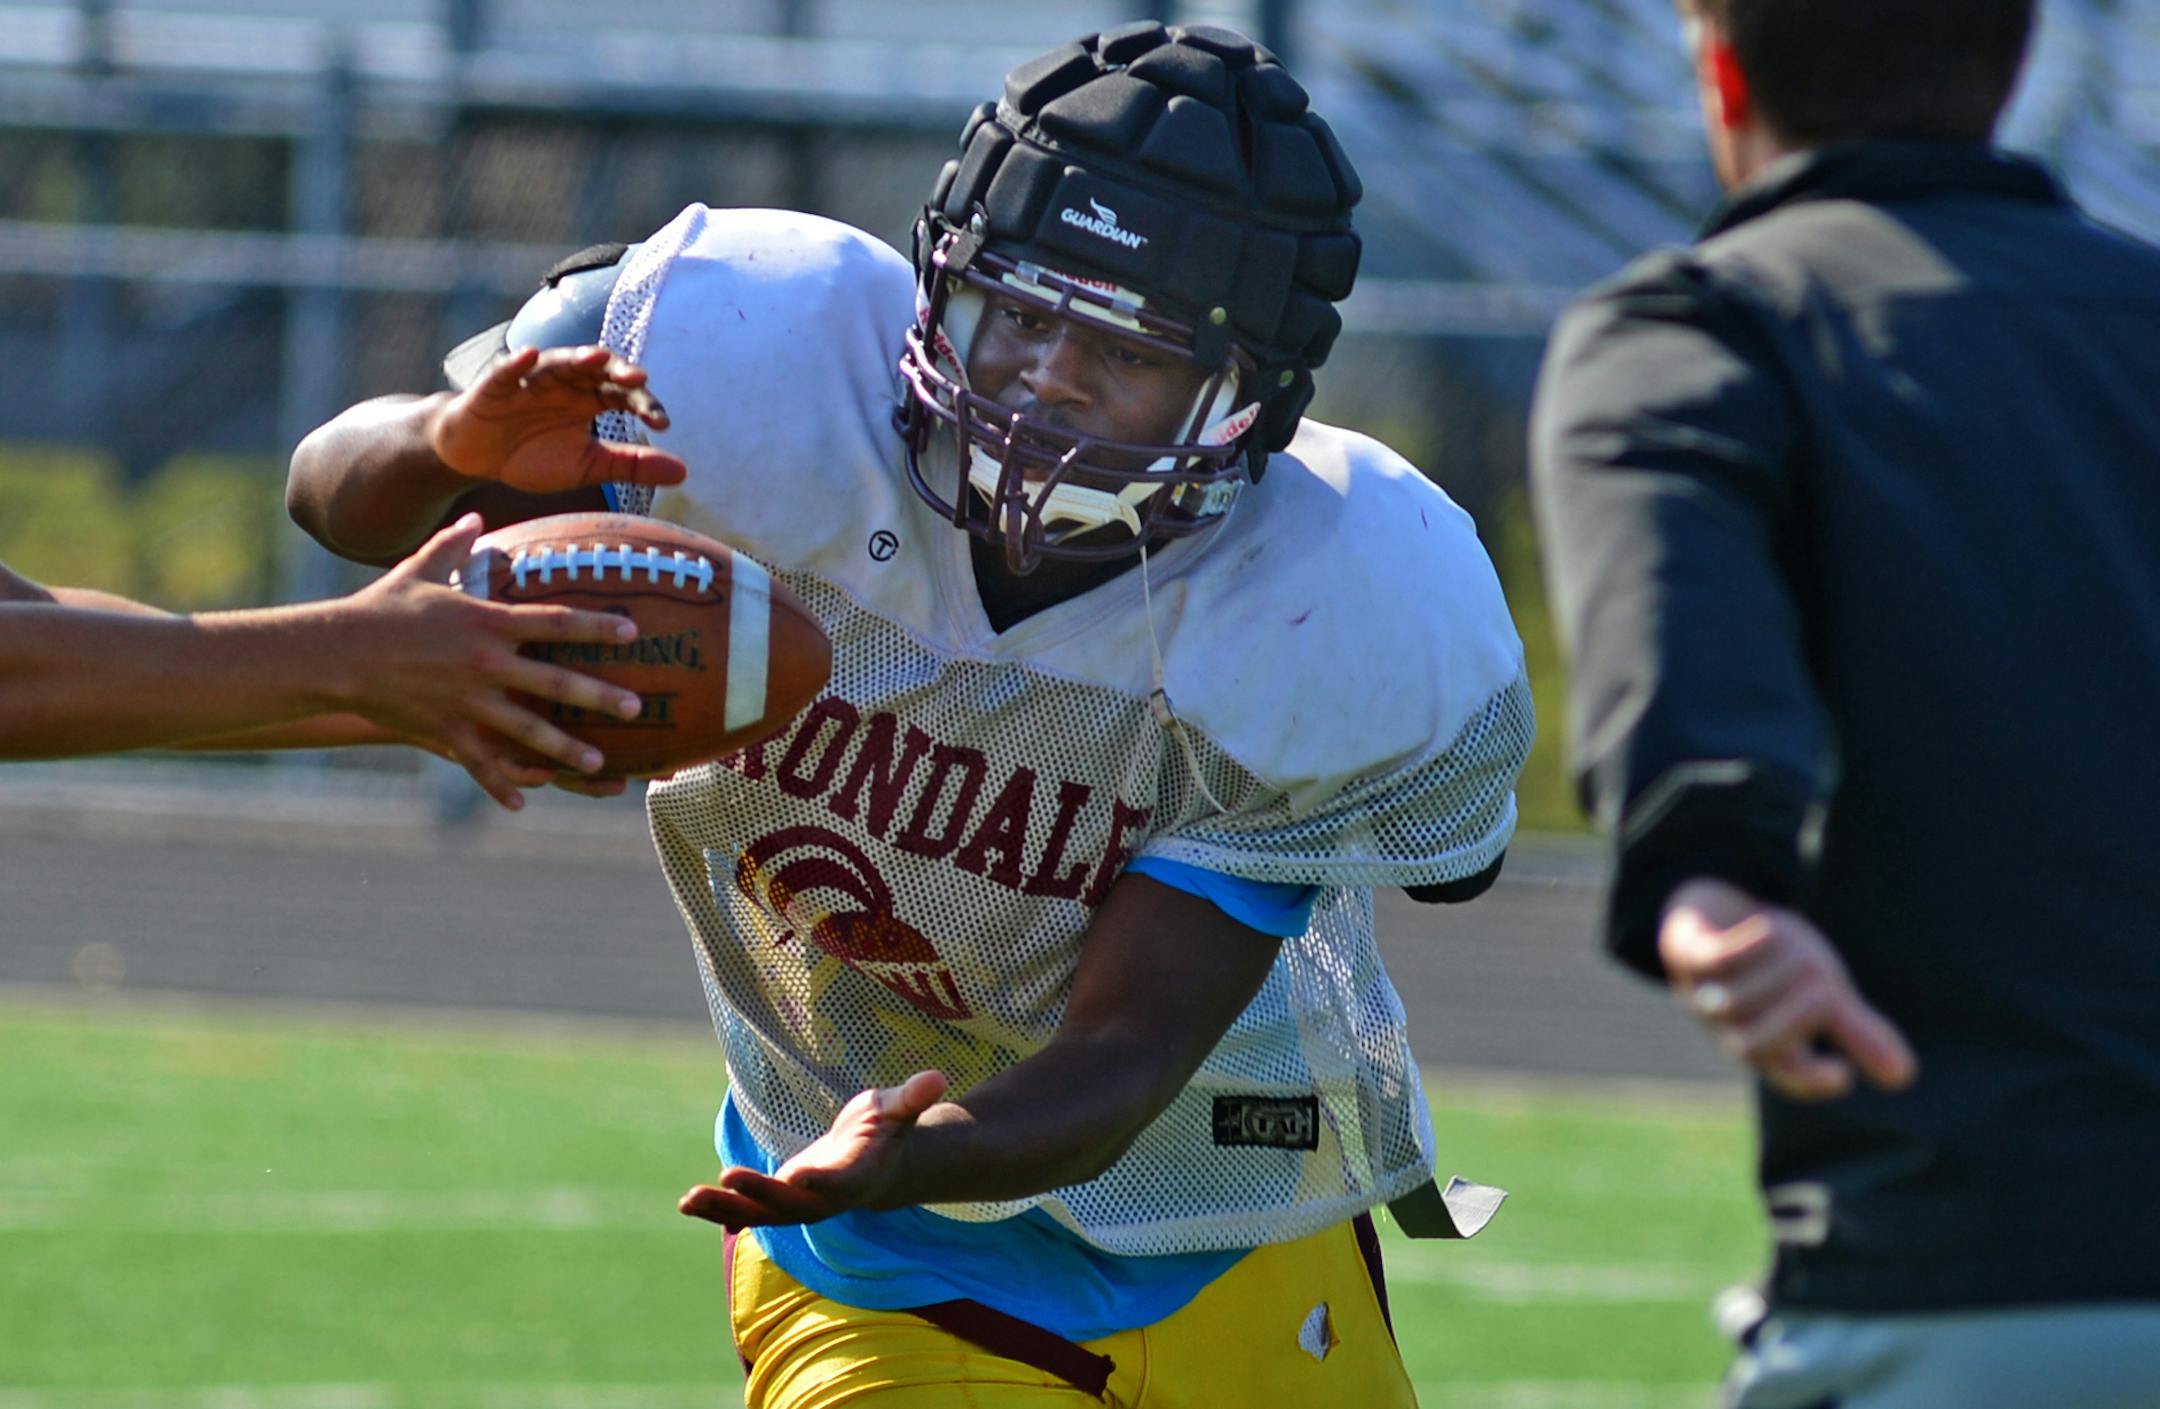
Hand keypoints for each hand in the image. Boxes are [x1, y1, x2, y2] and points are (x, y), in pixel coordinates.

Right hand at [327, 513, 647, 808]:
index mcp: (486, 622)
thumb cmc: (381, 608)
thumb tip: (473, 515)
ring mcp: (467, 700)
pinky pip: (479, 762)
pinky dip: (500, 784)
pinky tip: (523, 803)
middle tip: (636, 705)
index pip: (556, 621)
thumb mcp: (420, 570)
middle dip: (599, 694)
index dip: (597, 625)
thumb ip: (454, 546)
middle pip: (555, 680)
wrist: (335, 652)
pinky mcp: (444, 729)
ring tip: (598, 762)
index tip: (632, 631)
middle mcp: (485, 663)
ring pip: (527, 729)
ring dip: (565, 748)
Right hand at [429, 345, 687, 494]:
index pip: (623, 395)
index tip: (663, 423)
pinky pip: (506, 371)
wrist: (477, 457)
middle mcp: (564, 384)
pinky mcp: (494, 386)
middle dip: (617, 372)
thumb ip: (631, 465)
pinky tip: (528, 355)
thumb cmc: (533, 455)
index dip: (644, 404)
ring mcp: (529, 381)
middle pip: (596, 370)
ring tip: (598, 358)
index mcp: (589, 400)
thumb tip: (684, 471)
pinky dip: (516, 363)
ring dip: (576, 358)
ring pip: (556, 363)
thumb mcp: (587, 466)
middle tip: (638, 379)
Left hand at [678, 1071, 950, 1229]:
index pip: (838, 1182)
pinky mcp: (777, 1202)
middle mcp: (824, 1199)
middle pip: (790, 1203)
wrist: (875, 1166)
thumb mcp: (898, 1109)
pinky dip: (718, 1208)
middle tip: (727, 1177)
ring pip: (760, 1214)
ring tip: (690, 1199)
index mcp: (856, 1176)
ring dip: (725, 1208)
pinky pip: (746, 1210)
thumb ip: (913, 1098)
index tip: (797, 1174)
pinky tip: (687, 1202)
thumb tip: (939, 1076)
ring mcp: (798, 1205)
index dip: (819, 1181)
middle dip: (758, 1192)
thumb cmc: (887, 1130)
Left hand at [1660, 878, 1917, 1100]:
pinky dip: (1744, 947)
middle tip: (1823, 982)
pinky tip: (1767, 929)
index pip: (1787, 1079)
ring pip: (1735, 1002)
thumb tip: (1904, 1076)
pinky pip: (1710, 961)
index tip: (1842, 1074)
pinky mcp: (1687, 953)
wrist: (1710, 911)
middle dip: (1800, 1011)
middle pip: (1757, 1046)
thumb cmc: (1773, 962)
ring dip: (1778, 967)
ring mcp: (1703, 992)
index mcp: (1768, 1043)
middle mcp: (1731, 1027)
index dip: (1811, 1083)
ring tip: (1793, 943)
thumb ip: (1855, 1030)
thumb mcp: (1821, 992)